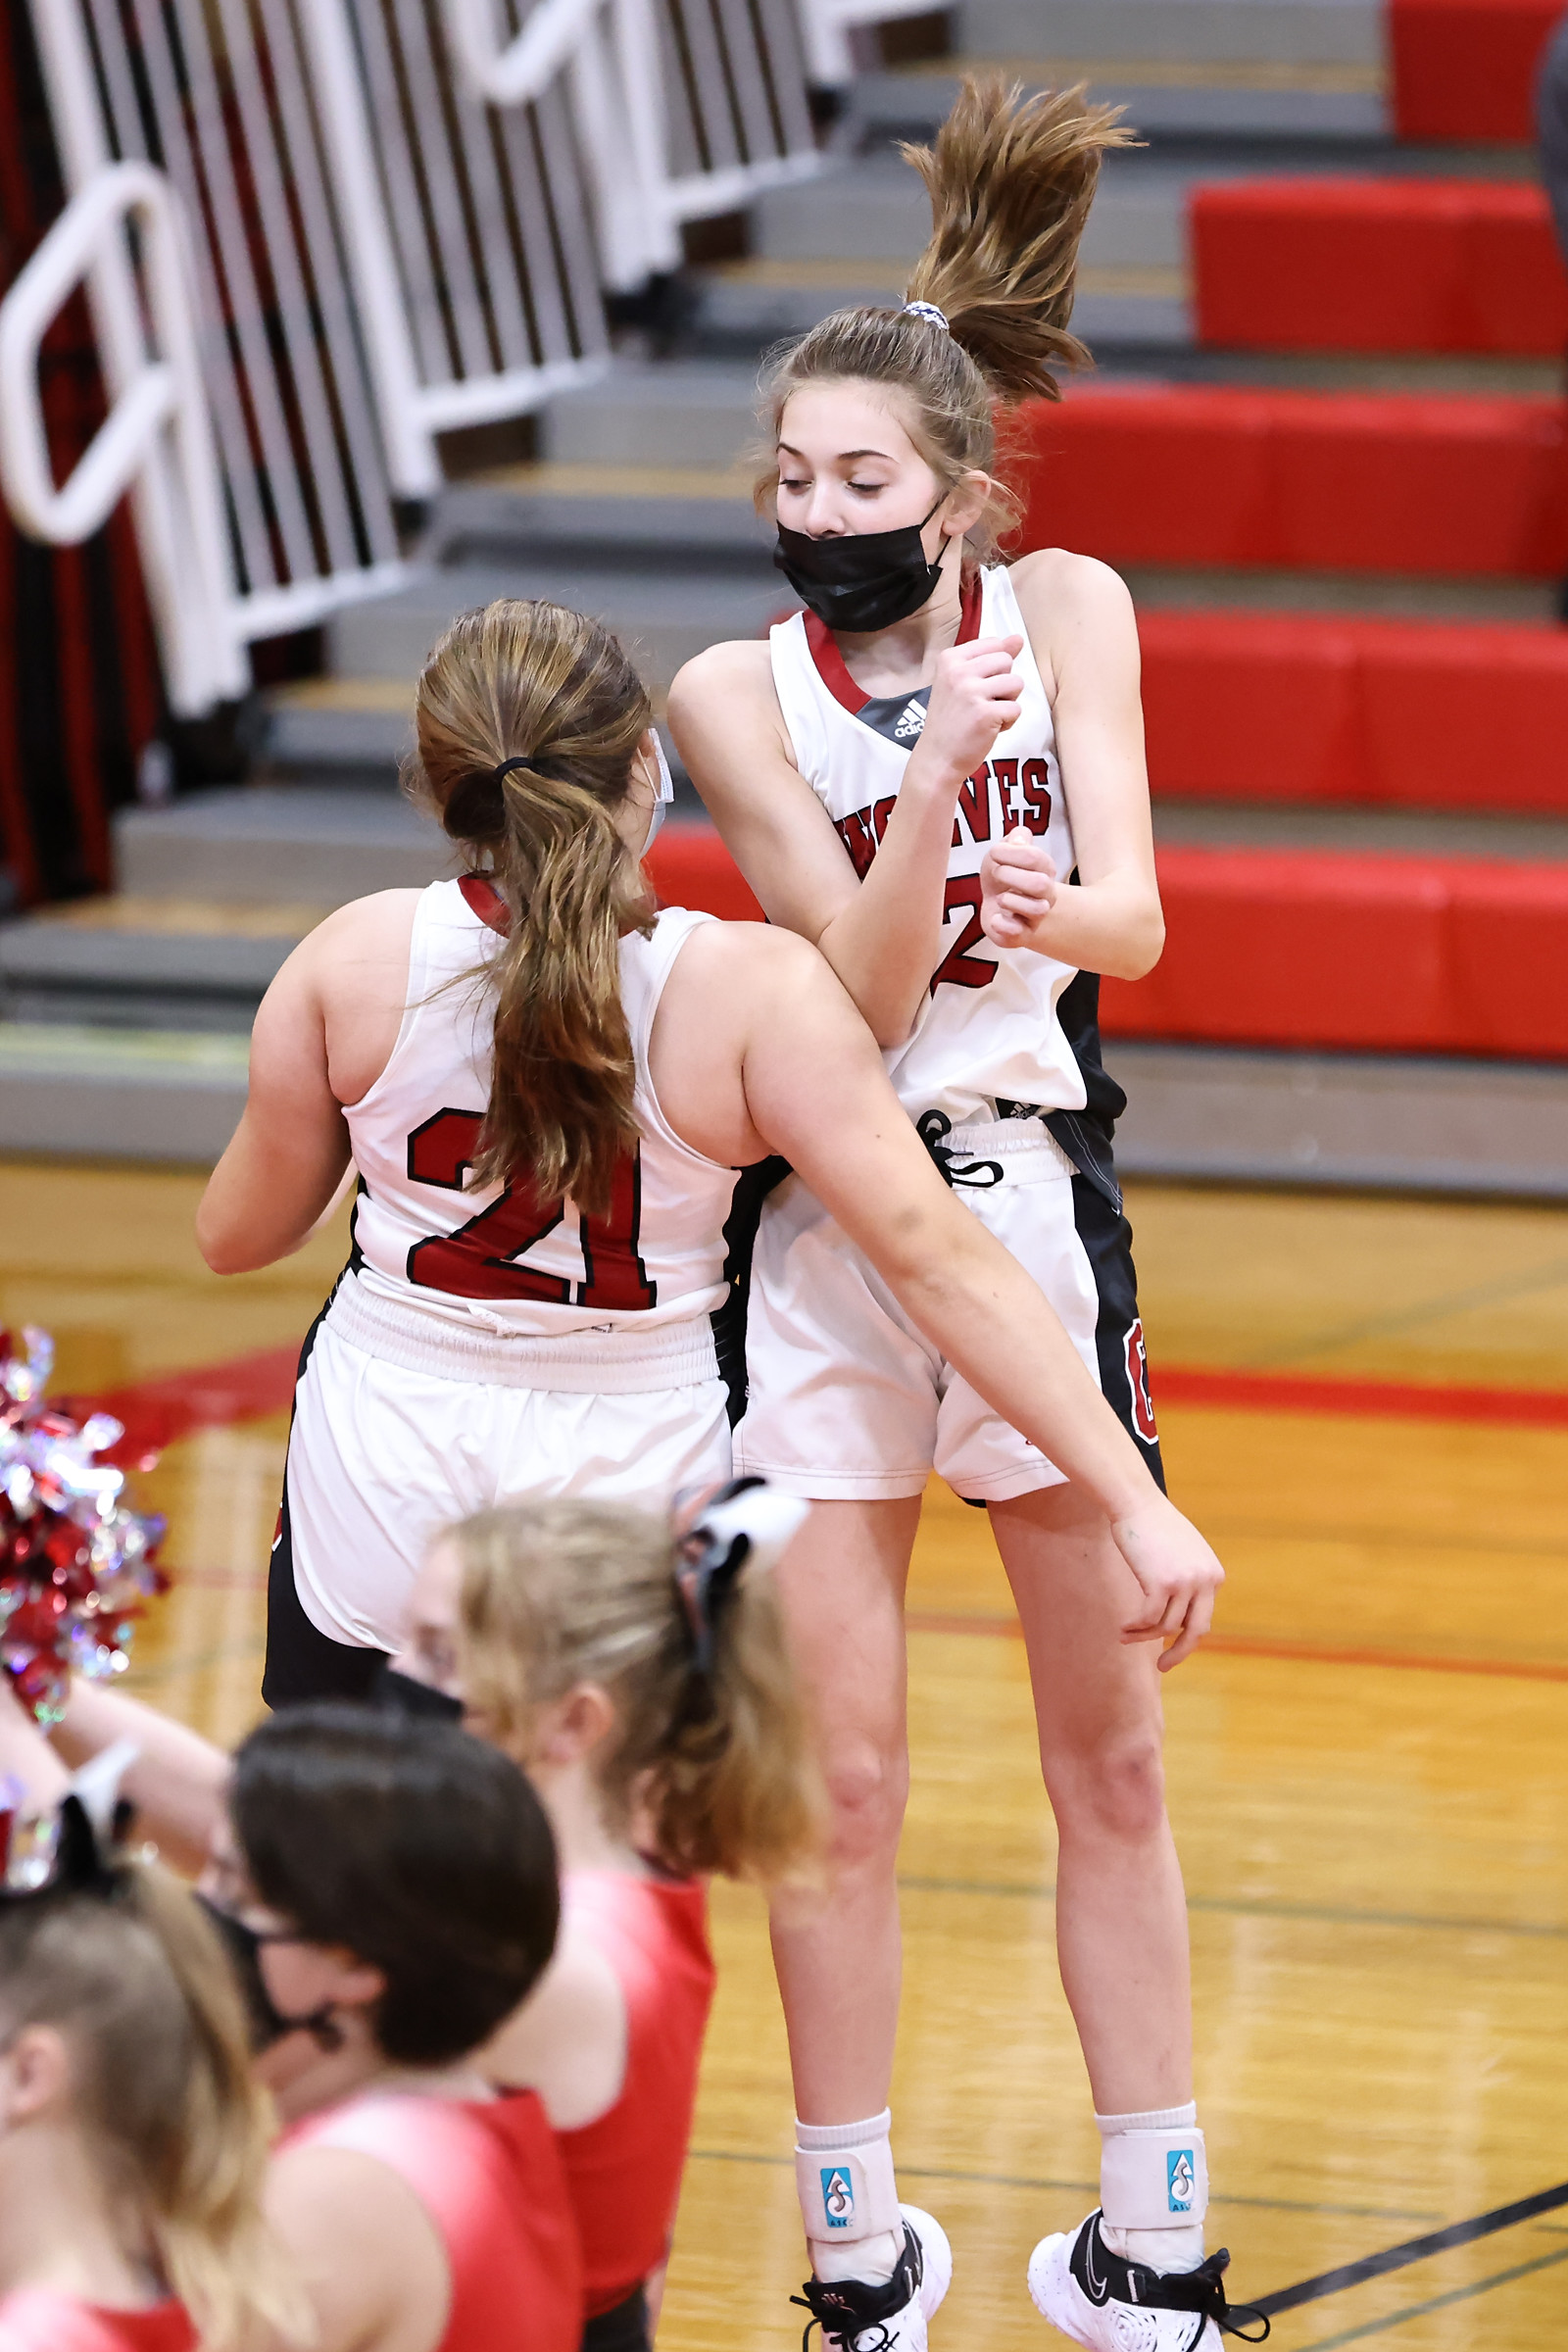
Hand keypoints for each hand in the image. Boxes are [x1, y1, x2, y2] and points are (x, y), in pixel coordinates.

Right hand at [910, 634, 1023, 786]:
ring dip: (1007, 702)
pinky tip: (988, 729)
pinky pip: (1016, 709)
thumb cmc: (950, 722)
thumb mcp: (962, 682)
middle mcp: (958, 671)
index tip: (974, 687)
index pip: (994, 645)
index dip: (993, 669)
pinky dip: (1008, 722)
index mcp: (949, 659)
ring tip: (986, 715)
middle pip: (1006, 661)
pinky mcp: (985, 713)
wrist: (937, 759)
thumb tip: (1017, 638)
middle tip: (981, 704)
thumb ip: (990, 657)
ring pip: (1016, 683)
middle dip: (1002, 684)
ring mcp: (971, 692)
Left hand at [980, 832, 1057, 946]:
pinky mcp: (1019, 936)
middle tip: (996, 873)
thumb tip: (1020, 839)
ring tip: (1000, 897)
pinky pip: (1018, 934)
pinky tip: (995, 918)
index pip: (1036, 858)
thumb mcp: (1006, 851)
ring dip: (1012, 900)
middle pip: (1041, 884)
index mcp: (1045, 870)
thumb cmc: (1005, 876)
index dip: (1011, 852)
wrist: (998, 907)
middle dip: (1012, 875)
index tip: (995, 853)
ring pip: (1037, 910)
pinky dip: (1003, 925)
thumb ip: (1016, 839)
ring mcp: (1034, 917)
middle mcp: (1045, 895)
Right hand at [1109, 1497, 1223, 1670]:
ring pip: (1164, 1626)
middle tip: (1164, 1666)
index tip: (1168, 1644)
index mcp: (1214, 1576)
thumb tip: (1179, 1615)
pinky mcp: (1161, 1584)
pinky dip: (1134, 1628)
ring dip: (1143, 1636)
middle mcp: (1205, 1581)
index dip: (1184, 1633)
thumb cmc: (1154, 1527)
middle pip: (1196, 1630)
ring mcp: (1184, 1583)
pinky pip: (1148, 1619)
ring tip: (1125, 1636)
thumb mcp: (1183, 1554)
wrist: (1136, 1503)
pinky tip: (1123, 1628)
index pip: (1202, 1616)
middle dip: (1180, 1653)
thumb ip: (1189, 1580)